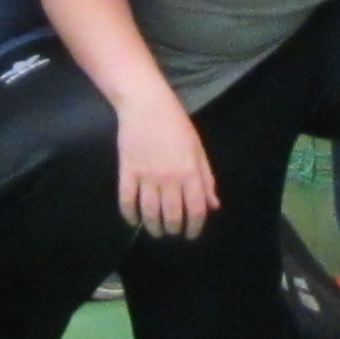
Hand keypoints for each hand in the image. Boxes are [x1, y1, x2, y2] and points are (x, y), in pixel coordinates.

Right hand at [114, 94, 218, 237]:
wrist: (146, 104)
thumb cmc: (176, 124)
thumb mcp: (198, 149)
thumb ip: (206, 178)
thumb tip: (213, 205)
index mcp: (190, 171)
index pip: (196, 209)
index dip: (195, 227)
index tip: (192, 234)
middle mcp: (170, 177)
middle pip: (172, 215)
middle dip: (173, 229)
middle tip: (172, 232)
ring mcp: (147, 175)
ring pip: (150, 212)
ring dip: (153, 227)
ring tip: (156, 231)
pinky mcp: (127, 170)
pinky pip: (127, 200)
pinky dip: (129, 214)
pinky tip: (133, 220)